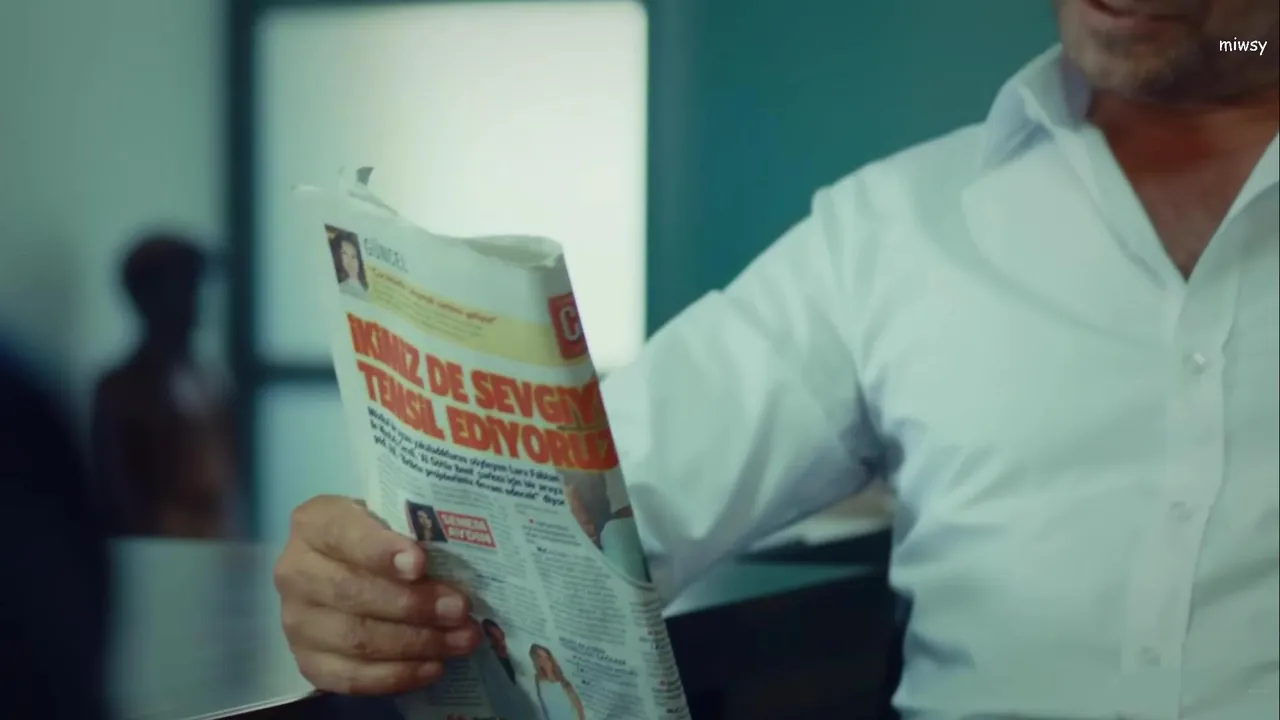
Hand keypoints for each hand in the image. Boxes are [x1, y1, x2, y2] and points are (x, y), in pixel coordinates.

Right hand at [274, 495, 481, 693]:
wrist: (344, 569)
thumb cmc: (379, 537)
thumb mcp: (390, 518)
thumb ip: (411, 532)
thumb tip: (453, 570)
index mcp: (314, 524)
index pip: (343, 533)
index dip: (381, 551)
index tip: (420, 564)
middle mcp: (296, 572)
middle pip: (352, 592)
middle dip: (413, 604)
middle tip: (460, 610)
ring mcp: (296, 621)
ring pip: (356, 638)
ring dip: (416, 643)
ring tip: (461, 639)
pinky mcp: (307, 661)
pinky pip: (351, 677)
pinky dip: (397, 675)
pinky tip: (433, 667)